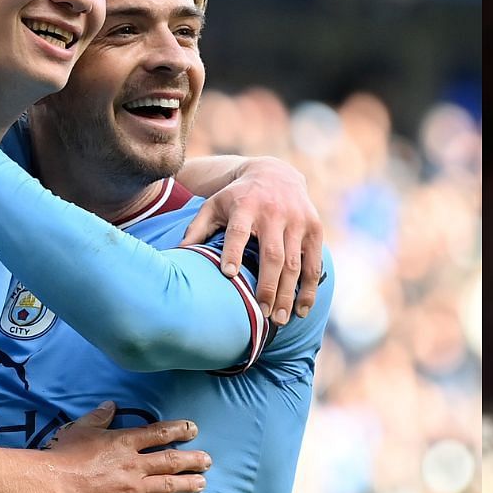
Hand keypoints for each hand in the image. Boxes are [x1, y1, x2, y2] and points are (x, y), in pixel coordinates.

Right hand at [43, 403, 210, 492]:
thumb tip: (110, 405)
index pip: (158, 434)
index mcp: (124, 443)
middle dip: (192, 460)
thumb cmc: (63, 455)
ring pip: (167, 485)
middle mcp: (134, 465)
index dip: (178, 430)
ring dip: (187, 484)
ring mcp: (132, 489)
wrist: (53, 484)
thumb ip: (99, 417)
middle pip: (170, 460)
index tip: (193, 430)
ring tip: (202, 483)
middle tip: (208, 461)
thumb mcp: (81, 429)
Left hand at [180, 157, 323, 325]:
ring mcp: (298, 220)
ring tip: (280, 319)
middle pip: (273, 254)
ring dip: (289, 294)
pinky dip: (309, 288)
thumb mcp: (214, 205)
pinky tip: (302, 309)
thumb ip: (197, 229)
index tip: (229, 275)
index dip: (234, 252)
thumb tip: (177, 255)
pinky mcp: (315, 228)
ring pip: (295, 263)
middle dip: (269, 286)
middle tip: (263, 314)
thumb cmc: (238, 198)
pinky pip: (314, 263)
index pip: (239, 231)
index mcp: (245, 206)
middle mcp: (274, 213)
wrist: (275, 173)